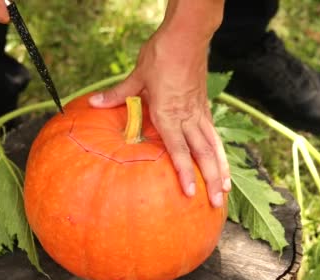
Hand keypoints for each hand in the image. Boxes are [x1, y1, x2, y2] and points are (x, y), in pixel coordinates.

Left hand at [89, 4, 228, 207]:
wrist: (186, 37)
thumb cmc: (161, 55)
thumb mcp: (137, 75)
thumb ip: (118, 94)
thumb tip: (94, 103)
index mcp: (169, 112)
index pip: (179, 148)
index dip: (185, 172)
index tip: (190, 193)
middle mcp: (188, 116)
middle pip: (202, 153)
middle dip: (211, 179)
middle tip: (216, 203)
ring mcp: (199, 112)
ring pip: (213, 146)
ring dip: (221, 169)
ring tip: (226, 191)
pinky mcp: (204, 107)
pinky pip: (214, 134)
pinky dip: (220, 152)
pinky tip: (223, 163)